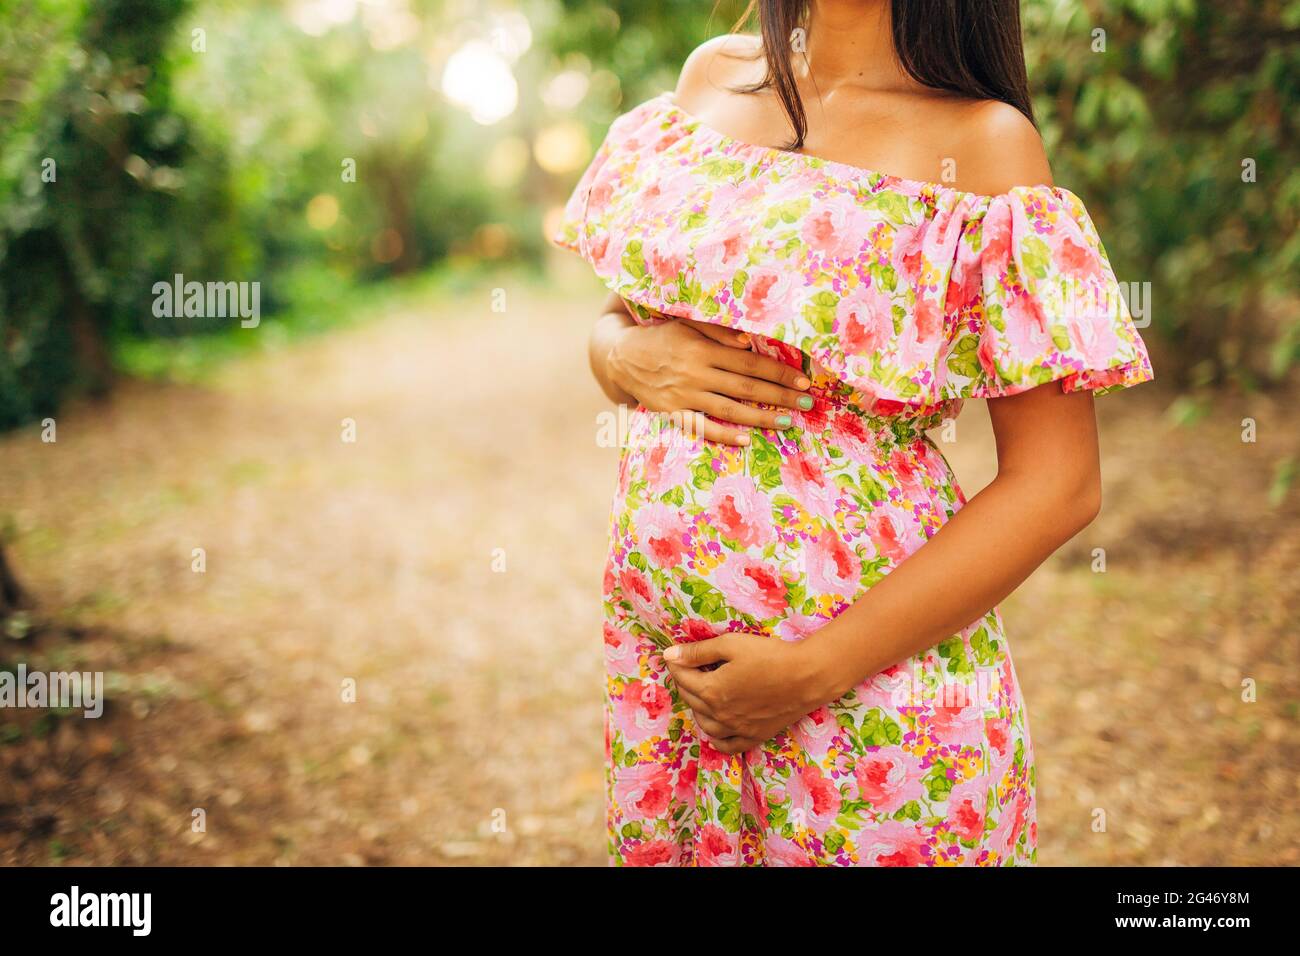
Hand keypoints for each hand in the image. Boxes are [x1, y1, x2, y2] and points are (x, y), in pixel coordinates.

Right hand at [605, 311, 811, 445]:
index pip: (749, 363)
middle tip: (806, 404)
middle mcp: (695, 373)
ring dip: (761, 417)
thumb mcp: (687, 323)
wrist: (622, 357)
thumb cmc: (662, 336)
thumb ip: (717, 331)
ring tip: (787, 423)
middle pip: (745, 387)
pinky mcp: (672, 413)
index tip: (803, 380)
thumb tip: (749, 341)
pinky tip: (747, 440)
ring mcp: (684, 396)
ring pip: (729, 410)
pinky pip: (702, 428)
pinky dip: (724, 435)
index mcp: (702, 349)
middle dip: (779, 396)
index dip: (777, 372)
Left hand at [664, 634, 839, 753]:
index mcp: (711, 691)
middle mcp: (719, 715)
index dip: (676, 663)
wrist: (807, 677)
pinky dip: (716, 738)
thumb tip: (669, 654)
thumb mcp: (731, 645)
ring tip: (700, 693)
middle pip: (691, 699)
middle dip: (685, 682)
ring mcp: (736, 729)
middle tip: (687, 668)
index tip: (674, 654)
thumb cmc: (769, 655)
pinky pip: (727, 745)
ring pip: (704, 723)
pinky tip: (715, 728)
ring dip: (696, 708)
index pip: (682, 677)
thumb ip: (698, 652)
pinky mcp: (753, 736)